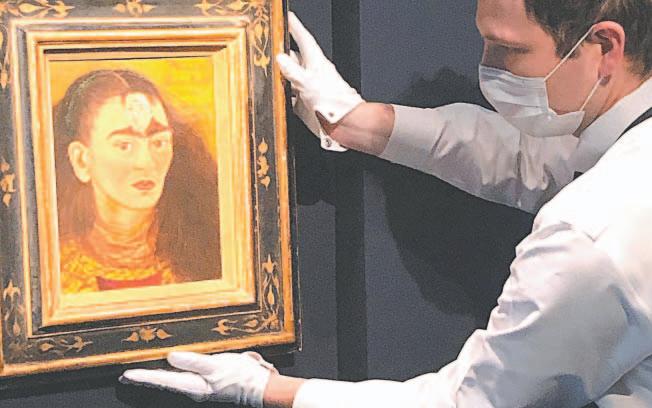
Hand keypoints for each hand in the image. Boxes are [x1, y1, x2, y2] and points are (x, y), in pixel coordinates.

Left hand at [120, 351, 277, 407]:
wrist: (260, 387)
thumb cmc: (241, 377)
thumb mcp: (217, 366)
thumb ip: (193, 361)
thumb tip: (171, 356)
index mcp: (193, 385)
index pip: (162, 380)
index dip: (143, 376)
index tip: (127, 374)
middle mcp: (193, 388)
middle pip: (163, 382)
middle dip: (145, 379)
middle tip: (126, 376)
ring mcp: (200, 386)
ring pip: (172, 380)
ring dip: (156, 376)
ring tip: (141, 374)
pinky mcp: (208, 381)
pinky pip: (184, 376)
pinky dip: (171, 373)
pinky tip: (170, 369)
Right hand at [277, 12, 364, 151]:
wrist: (342, 124)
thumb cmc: (333, 102)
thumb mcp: (309, 82)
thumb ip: (293, 71)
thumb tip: (280, 58)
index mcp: (316, 62)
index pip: (303, 39)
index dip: (295, 27)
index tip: (287, 17)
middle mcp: (311, 73)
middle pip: (294, 57)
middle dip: (282, 50)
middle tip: (270, 44)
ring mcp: (307, 88)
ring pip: (289, 76)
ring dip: (279, 74)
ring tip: (266, 69)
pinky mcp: (303, 103)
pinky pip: (289, 95)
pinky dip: (281, 93)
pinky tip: (274, 93)